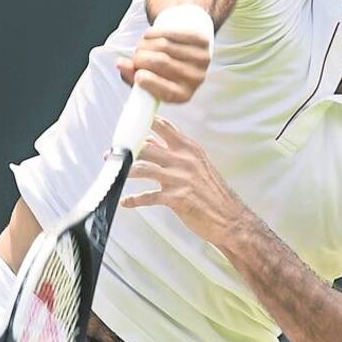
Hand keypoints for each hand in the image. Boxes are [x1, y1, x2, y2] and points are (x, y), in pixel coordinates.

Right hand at [116, 22, 210, 103]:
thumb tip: (120, 63)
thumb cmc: (163, 70)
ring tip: (142, 46)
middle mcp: (196, 79)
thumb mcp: (147, 80)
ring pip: (163, 45)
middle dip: (140, 57)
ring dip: (144, 43)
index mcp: (182, 96)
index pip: (166, 91)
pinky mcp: (202, 41)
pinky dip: (153, 33)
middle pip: (160, 62)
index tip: (137, 74)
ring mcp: (201, 59)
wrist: (189, 52)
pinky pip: (170, 33)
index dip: (147, 81)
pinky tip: (148, 36)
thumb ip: (131, 76)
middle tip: (137, 56)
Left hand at [120, 116, 246, 246]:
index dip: (143, 123)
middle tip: (111, 152)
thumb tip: (150, 142)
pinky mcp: (176, 198)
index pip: (164, 127)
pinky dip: (134, 199)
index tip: (127, 122)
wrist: (231, 219)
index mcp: (190, 149)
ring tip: (113, 173)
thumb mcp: (197, 165)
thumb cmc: (212, 193)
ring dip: (125, 171)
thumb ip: (174, 153)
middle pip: (147, 146)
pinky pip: (148, 196)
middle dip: (126, 149)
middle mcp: (185, 160)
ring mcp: (180, 178)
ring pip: (144, 168)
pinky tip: (125, 202)